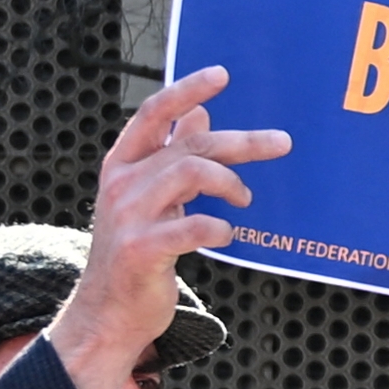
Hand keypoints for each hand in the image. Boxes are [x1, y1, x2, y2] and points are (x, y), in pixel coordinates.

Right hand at [54, 67, 291, 388]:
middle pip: (191, 145)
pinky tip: (226, 235)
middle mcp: (121, 183)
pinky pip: (193, 226)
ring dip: (231, 183)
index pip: (155, 114)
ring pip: (192, 173)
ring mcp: (128, 216)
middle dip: (242, 141)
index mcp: (122, 164)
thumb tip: (199, 114)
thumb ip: (171, 156)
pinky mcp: (141, 249)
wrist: (106, 313)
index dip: (187, 90)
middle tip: (281, 143)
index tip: (222, 74)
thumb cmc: (136, 252)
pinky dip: (219, 228)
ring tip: (244, 201)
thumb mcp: (149, 197)